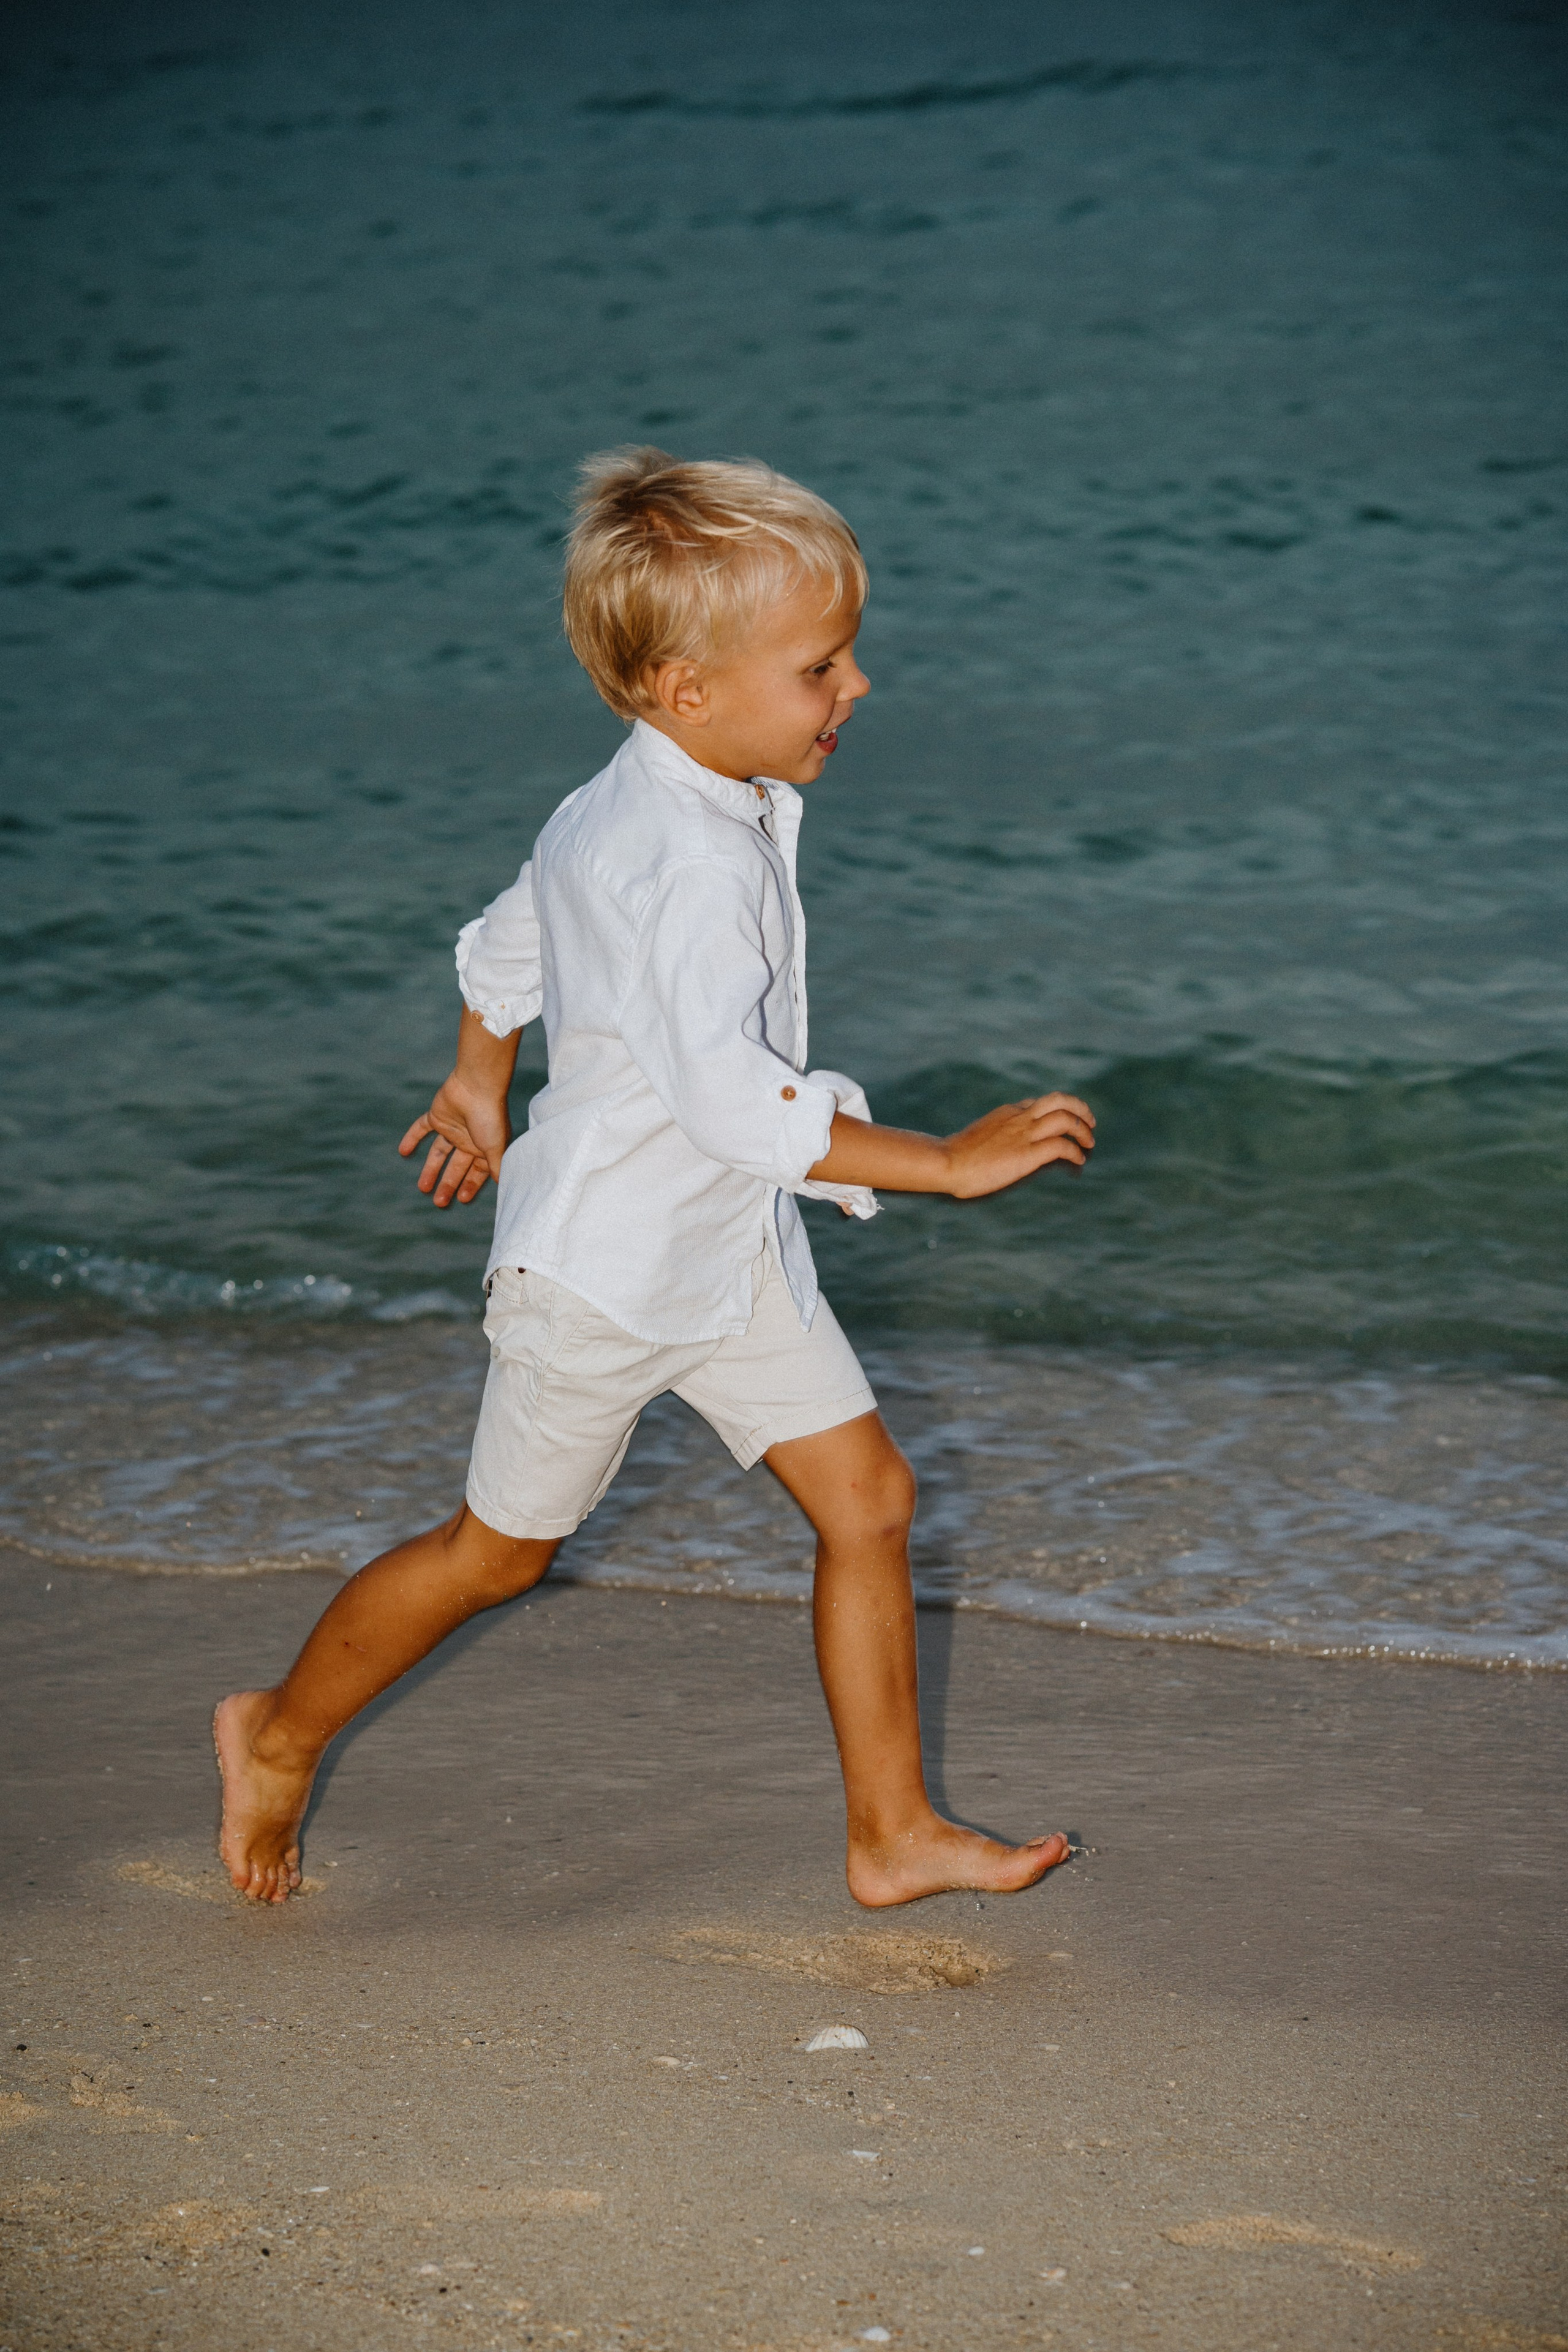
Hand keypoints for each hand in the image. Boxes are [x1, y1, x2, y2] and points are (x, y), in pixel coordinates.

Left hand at [398, 1073, 511, 1206]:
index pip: (476, 1172)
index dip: (470, 1185)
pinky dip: (412, 1139)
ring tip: (422, 1187)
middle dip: (448, 1184)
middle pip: (456, 1166)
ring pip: (439, 1153)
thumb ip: (496, 1167)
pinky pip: (421, 1129)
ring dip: (430, 1169)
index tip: (462, 1199)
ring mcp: (452, 1128)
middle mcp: (468, 1140)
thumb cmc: (490, 1117)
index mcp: (484, 1147)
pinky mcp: (437, 1116)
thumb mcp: (496, 1147)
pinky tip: (403, 1152)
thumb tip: (503, 1186)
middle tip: (439, 1202)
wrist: (477, 1085)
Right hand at [941, 1093, 1095, 1198]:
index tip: (1065, 1121)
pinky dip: (1075, 1151)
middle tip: (1090, 1122)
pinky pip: (1061, 1147)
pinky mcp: (1028, 1154)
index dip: (1058, 1110)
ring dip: (1083, 1130)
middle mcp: (1020, 1118)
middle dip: (1080, 1109)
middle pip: (1060, 1101)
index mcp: (1007, 1112)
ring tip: (1089, 1143)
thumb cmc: (956, 1155)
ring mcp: (1024, 1134)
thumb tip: (1000, 1143)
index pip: (1040, 1103)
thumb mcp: (980, 1134)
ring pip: (1066, 1119)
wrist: (947, 1162)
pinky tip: (1078, 1160)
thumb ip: (995, 1132)